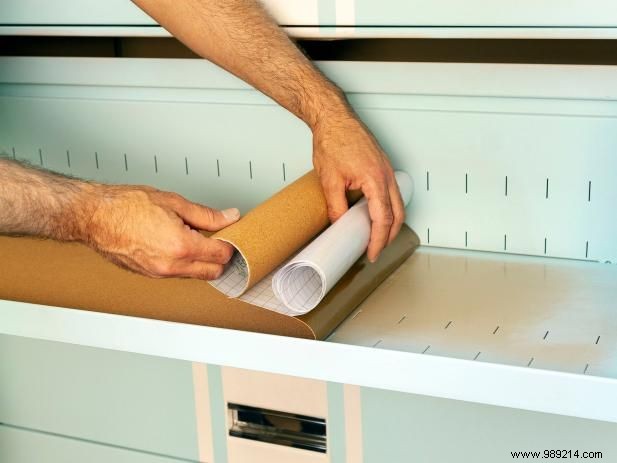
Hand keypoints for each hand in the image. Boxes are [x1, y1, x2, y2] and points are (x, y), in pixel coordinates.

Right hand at [85, 185, 238, 279]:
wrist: (93, 216)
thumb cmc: (126, 205)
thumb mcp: (174, 202)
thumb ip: (207, 215)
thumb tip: (229, 217)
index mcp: (181, 247)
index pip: (222, 255)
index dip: (230, 242)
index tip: (228, 232)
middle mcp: (171, 266)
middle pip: (213, 272)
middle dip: (219, 256)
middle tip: (215, 237)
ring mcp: (159, 274)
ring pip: (195, 275)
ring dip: (201, 260)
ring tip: (191, 236)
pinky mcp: (149, 275)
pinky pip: (177, 274)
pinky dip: (184, 263)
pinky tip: (176, 243)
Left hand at [312, 112, 404, 261]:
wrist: (334, 118)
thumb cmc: (333, 140)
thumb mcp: (330, 180)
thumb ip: (336, 206)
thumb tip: (339, 225)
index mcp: (376, 180)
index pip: (382, 219)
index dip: (378, 240)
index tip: (372, 253)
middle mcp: (386, 175)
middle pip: (397, 214)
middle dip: (389, 236)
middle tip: (376, 250)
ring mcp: (387, 169)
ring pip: (398, 204)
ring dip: (392, 223)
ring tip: (378, 237)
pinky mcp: (383, 166)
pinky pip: (393, 192)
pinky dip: (389, 208)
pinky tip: (377, 214)